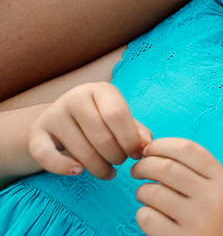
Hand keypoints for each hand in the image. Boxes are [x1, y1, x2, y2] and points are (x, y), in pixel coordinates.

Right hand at [27, 82, 152, 179]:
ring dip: (99, 168)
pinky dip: (63, 168)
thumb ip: (136, 131)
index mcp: (101, 89)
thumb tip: (147, 146)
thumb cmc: (100, 120)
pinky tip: (78, 172)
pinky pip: (47, 156)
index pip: (118, 115)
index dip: (130, 140)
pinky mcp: (36, 132)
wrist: (61, 119)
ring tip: (108, 172)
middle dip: (116, 156)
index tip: (136, 154)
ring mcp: (53, 114)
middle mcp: (75, 97)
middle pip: (101, 136)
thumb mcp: (120, 119)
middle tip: (120, 162)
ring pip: (81, 150)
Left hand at [131, 138, 222, 235]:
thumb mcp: (222, 192)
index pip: (188, 149)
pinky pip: (147, 217)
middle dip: (144, 165)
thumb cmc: (219, 221)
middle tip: (137, 170)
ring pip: (152, 192)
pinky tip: (152, 217)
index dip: (162, 145)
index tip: (149, 149)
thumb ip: (198, 172)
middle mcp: (211, 197)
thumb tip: (156, 151)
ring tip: (146, 196)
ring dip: (141, 192)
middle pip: (166, 167)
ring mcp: (195, 220)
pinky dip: (143, 214)